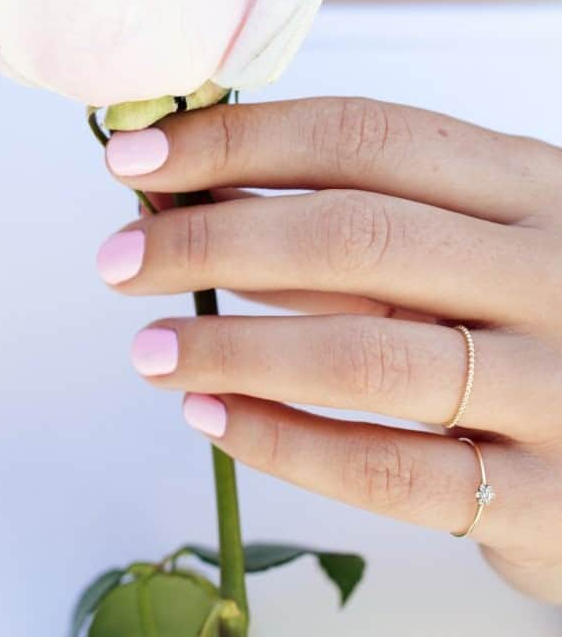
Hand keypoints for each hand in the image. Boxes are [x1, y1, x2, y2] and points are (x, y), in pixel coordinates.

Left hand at [98, 96, 561, 601]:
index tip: (137, 158)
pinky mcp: (542, 499)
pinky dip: (281, 442)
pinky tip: (210, 418)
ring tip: (148, 351)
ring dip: (231, 349)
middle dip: (212, 241)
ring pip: (364, 358)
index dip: (238, 142)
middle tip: (119, 260)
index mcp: (530, 188)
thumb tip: (195, 201)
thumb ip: (351, 224)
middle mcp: (554, 274)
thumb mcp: (463, 249)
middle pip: (353, 236)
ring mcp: (559, 388)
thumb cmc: (525, 327)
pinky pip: (386, 470)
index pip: (363, 136)